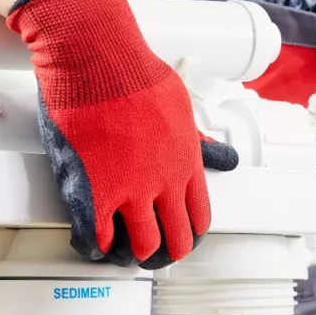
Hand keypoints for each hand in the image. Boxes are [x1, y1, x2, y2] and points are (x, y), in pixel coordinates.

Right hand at [7, 0, 237, 268]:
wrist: (95, 59)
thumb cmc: (134, 75)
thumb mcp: (182, 109)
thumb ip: (200, 142)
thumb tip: (224, 158)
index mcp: (186, 166)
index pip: (199, 219)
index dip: (189, 233)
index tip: (181, 235)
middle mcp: (161, 185)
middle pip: (174, 242)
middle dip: (165, 253)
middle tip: (153, 254)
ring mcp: (127, 193)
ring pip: (138, 247)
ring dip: (131, 255)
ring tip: (123, 253)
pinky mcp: (91, 194)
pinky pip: (95, 239)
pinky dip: (95, 249)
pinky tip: (93, 248)